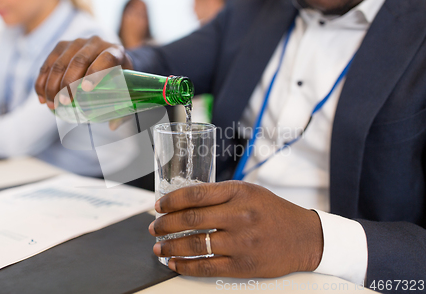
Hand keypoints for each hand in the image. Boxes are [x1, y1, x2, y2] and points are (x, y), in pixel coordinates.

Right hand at [35, 36, 132, 109]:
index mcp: (115, 51)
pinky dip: (42, 82)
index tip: (86, 90)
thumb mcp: (125, 88)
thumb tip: (112, 126)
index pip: (107, 58)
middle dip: (68, 83)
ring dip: (52, 85)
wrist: (109, 58)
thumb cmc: (118, 77)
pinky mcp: (61, 46)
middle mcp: (96, 43)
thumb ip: (122, 107)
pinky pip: (48, 63)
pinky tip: (42, 98)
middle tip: (64, 102)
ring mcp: (77, 42)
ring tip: (52, 104)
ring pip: (60, 62)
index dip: (96, 72)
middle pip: (79, 61)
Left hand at [149, 181, 322, 277]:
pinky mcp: (244, 265)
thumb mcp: (248, 191)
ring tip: (159, 247)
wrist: (304, 237)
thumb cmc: (273, 211)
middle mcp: (239, 216)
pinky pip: (207, 267)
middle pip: (191, 220)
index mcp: (239, 192)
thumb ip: (219, 194)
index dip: (171, 200)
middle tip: (154, 228)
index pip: (196, 194)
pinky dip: (185, 266)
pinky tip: (174, 263)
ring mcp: (242, 242)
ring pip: (195, 245)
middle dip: (166, 224)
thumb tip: (183, 200)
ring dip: (170, 247)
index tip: (158, 206)